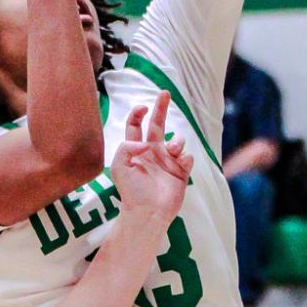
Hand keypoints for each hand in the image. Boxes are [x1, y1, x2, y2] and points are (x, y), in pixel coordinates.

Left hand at [111, 94, 193, 226]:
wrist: (147, 212)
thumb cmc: (130, 191)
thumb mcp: (118, 165)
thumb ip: (126, 146)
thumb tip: (145, 142)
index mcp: (136, 150)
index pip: (136, 126)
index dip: (138, 114)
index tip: (142, 108)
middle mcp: (153, 153)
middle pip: (158, 125)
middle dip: (161, 108)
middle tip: (165, 93)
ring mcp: (168, 162)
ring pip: (178, 140)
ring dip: (177, 141)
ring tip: (173, 149)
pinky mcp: (180, 173)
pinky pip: (188, 157)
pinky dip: (185, 157)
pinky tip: (180, 163)